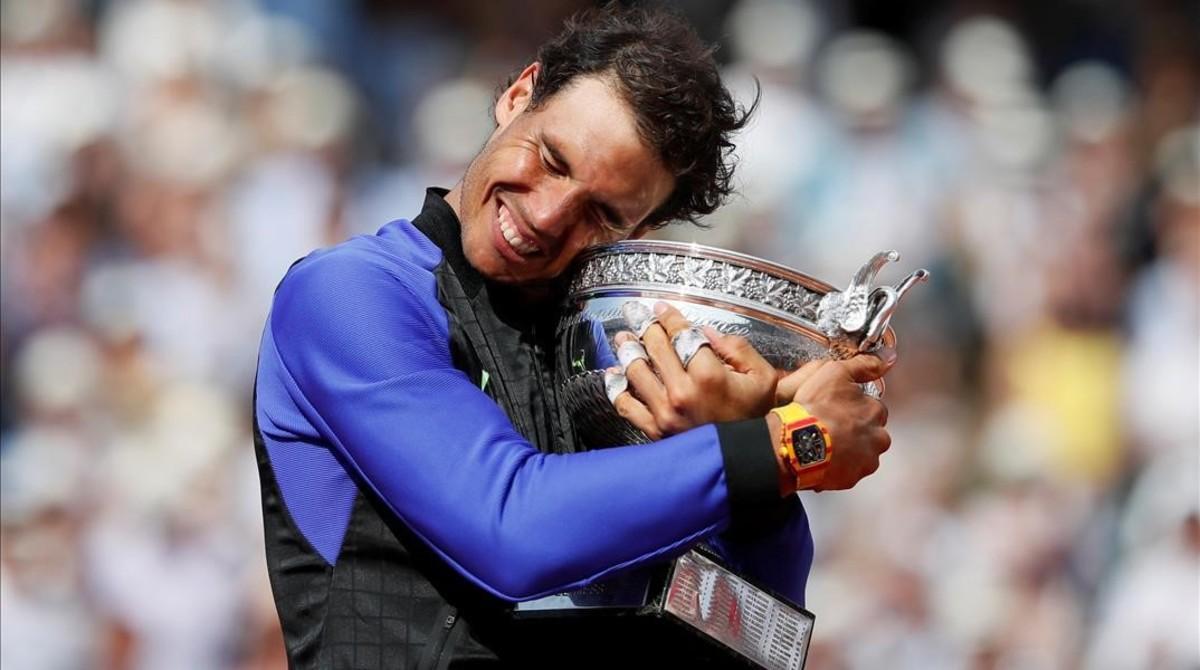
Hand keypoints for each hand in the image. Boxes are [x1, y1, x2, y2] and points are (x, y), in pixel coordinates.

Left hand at [610, 302, 776, 438]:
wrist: (748, 457)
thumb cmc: (755, 416)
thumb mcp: (761, 376)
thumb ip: (735, 347)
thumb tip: (703, 332)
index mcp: (708, 375)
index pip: (681, 334)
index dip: (668, 317)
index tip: (660, 308)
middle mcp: (682, 392)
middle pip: (654, 347)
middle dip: (643, 325)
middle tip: (635, 313)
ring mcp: (665, 412)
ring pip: (635, 371)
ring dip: (627, 350)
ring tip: (623, 338)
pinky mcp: (655, 430)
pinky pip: (626, 405)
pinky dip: (616, 387)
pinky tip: (613, 373)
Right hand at [781, 350, 895, 490]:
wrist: (794, 444)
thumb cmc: (813, 410)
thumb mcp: (835, 373)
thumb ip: (863, 366)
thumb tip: (887, 358)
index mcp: (875, 412)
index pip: (873, 408)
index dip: (854, 407)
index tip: (838, 409)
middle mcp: (877, 438)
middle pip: (871, 433)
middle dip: (856, 431)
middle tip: (831, 427)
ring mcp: (865, 461)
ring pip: (862, 454)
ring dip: (849, 450)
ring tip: (826, 444)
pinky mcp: (851, 478)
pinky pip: (848, 472)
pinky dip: (839, 467)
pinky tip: (823, 458)